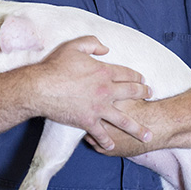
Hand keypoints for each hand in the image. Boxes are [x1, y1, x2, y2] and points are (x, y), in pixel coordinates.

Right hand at [30, 36, 152, 150]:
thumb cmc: (55, 66)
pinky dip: (106, 141)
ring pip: (123, 120)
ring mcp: (98, 108)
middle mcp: (105, 90)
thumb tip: (106, 48)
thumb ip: (92, 43)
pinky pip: (101, 134)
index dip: (137, 76)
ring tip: (147, 135)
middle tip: (150, 96)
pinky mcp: (88, 121)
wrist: (40, 87)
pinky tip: (111, 146)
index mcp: (103, 71)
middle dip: (143, 94)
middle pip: (131, 93)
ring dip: (137, 128)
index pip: (126, 74)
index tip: (143, 80)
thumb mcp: (74, 46)